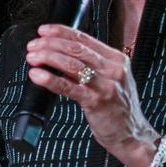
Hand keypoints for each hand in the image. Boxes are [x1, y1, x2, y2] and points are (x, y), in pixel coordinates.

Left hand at [25, 24, 158, 166]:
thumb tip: (59, 56)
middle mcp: (113, 69)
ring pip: (72, 64)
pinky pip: (69, 87)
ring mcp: (106, 85)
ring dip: (49, 58)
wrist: (132, 135)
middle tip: (33, 46)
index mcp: (116, 59)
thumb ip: (91, 67)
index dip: (61, 32)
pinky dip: (50, 79)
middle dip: (51, 44)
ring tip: (33, 58)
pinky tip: (38, 75)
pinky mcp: (97, 102)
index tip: (43, 31)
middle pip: (77, 48)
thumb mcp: (110, 80)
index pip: (85, 38)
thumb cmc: (117, 109)